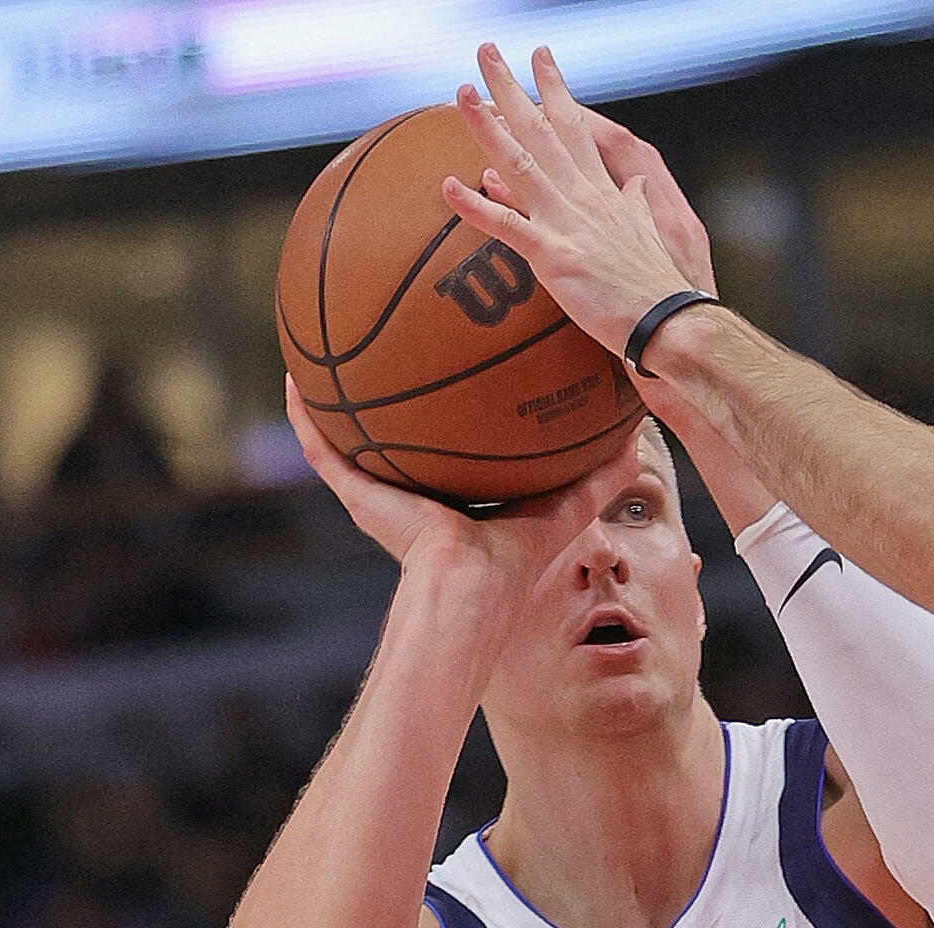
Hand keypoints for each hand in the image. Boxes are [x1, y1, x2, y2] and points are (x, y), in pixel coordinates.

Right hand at [284, 376, 632, 584]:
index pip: (453, 441)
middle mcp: (413, 490)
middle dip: (389, 388)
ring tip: (315, 346)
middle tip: (383, 335)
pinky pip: (322, 451)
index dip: (454, 404)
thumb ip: (602, 475)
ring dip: (332, 395)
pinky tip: (293, 379)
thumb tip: (640, 436)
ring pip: (346, 435)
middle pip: (394, 431)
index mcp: (457, 493)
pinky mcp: (357, 497)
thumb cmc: (518, 559)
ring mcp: (379, 493)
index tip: (456, 357)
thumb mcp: (567, 505)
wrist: (472, 587)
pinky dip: (304, 418)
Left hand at [443, 44, 700, 365]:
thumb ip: (638, 204)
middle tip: (487, 51)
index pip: (575, 128)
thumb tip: (639, 183)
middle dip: (512, 88)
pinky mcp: (555, 258)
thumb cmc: (657, 286)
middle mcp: (583, 198)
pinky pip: (509, 228)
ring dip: (488, 128)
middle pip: (542, 131)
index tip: (540, 58)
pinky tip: (449, 185)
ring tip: (463, 93)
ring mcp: (568, 224)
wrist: (669, 320)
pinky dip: (477, 207)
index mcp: (603, 192)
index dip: (555, 90)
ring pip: (521, 165)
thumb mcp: (652, 234)